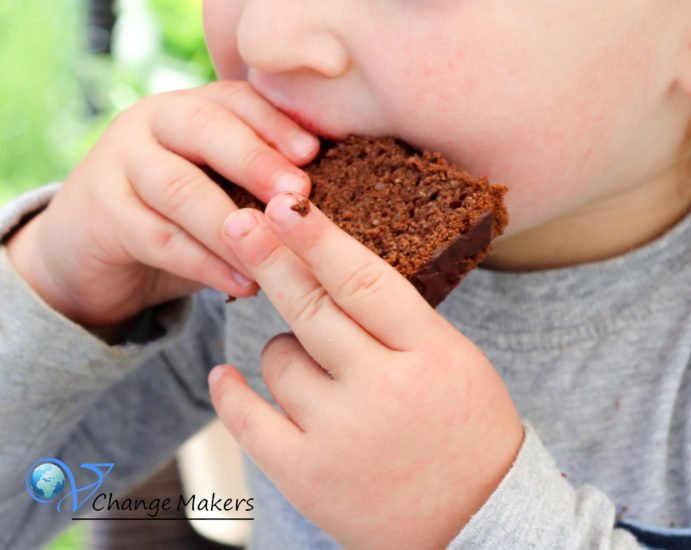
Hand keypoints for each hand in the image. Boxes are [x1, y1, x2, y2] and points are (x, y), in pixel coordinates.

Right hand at [6, 81, 318, 327]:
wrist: (93, 247)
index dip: (276, 123)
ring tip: (276, 251)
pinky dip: (205, 263)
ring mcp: (117, 164)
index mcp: (189, 108)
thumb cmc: (176, 216)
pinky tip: (243, 283)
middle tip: (298, 195)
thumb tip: (330, 202)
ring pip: (180, 188)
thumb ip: (256, 186)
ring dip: (233, 223)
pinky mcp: (100, 215)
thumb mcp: (217, 190)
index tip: (315, 152)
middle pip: (205, 129)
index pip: (236, 99)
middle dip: (257, 161)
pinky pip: (158, 238)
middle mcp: (150, 123)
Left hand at [209, 193, 524, 549]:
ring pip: (280, 360)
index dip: (319, 239)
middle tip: (238, 220)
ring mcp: (341, 436)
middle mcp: (383, 390)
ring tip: (317, 369)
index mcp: (429, 353)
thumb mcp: (454, 361)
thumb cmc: (469, 433)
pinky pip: (249, 420)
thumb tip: (329, 271)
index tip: (285, 205)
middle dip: (271, 259)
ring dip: (286, 351)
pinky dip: (234, 393)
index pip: (364, 282)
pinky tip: (227, 376)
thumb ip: (397, 320)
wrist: (480, 524)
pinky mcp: (309, 477)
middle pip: (310, 310)